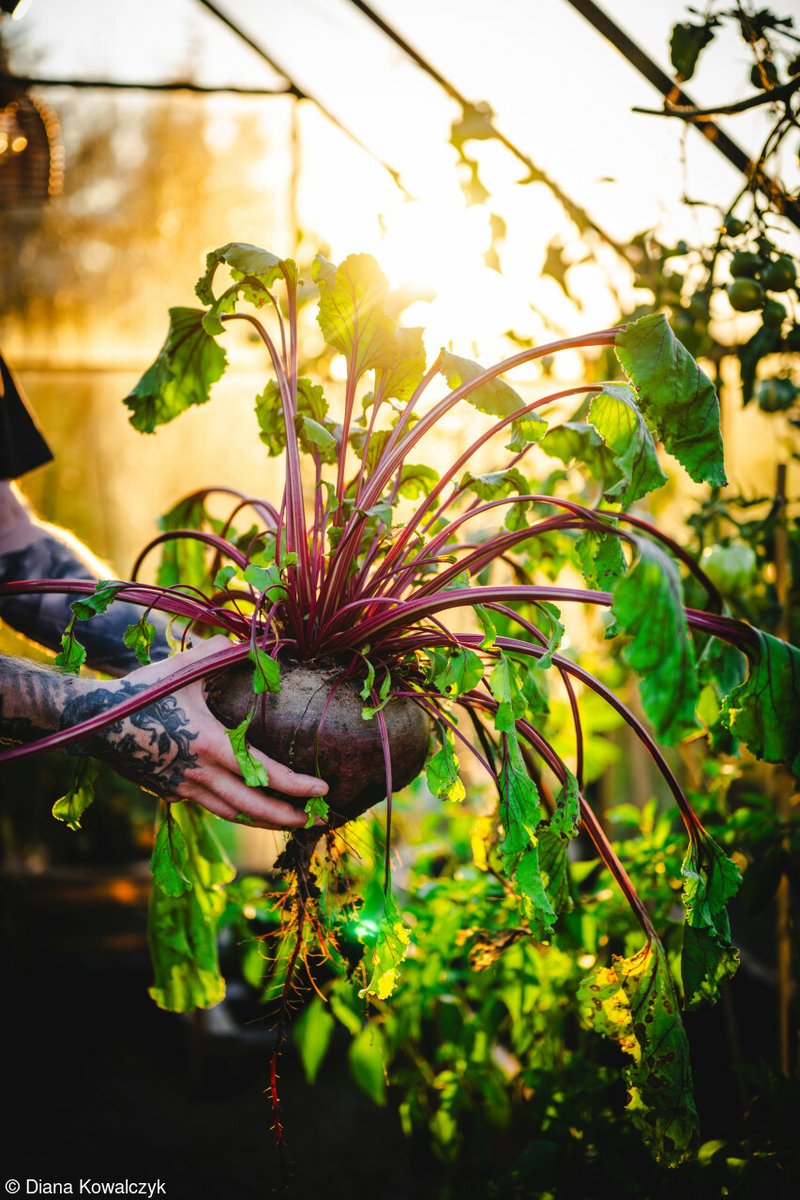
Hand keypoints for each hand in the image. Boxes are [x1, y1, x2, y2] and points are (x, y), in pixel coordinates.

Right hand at [72, 637, 328, 829]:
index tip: (323, 790)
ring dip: (261, 819)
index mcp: (210, 746)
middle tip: (315, 820)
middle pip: (253, 806)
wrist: (91, 723)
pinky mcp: (169, 792)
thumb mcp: (182, 669)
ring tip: (287, 821)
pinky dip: (232, 808)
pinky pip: (208, 805)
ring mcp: (182, 788)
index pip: (264, 773)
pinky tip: (244, 804)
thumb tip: (252, 641)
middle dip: (287, 816)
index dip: (297, 786)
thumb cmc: (139, 694)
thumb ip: (219, 653)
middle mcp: (199, 775)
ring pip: (231, 813)